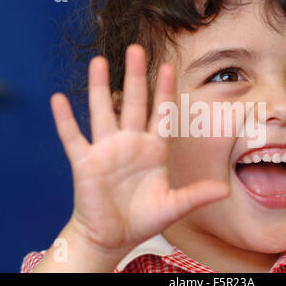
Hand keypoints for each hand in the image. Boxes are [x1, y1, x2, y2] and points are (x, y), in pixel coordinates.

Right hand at [50, 44, 229, 256]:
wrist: (112, 236)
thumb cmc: (143, 218)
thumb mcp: (174, 206)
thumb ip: (197, 195)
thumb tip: (226, 190)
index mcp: (153, 150)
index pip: (161, 114)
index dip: (164, 92)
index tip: (168, 67)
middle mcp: (130, 143)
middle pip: (133, 103)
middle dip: (135, 77)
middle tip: (136, 49)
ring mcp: (106, 150)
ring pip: (102, 112)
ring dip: (100, 88)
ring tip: (99, 62)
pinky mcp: (84, 163)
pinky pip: (72, 137)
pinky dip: (65, 120)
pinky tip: (58, 99)